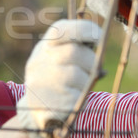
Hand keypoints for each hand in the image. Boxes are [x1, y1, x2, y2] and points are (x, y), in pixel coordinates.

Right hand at [17, 19, 100, 137]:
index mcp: (44, 47)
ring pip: (76, 76)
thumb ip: (78, 49)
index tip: (99, 35)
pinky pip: (75, 98)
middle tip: (93, 71)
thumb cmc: (57, 80)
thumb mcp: (61, 59)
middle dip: (90, 61)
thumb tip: (101, 51)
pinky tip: (72, 101)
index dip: (83, 29)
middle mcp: (38, 61)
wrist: (36, 109)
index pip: (61, 30)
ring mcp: (40, 83)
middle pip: (74, 52)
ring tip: (79, 88)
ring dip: (86, 83)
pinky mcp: (46, 103)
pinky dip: (80, 100)